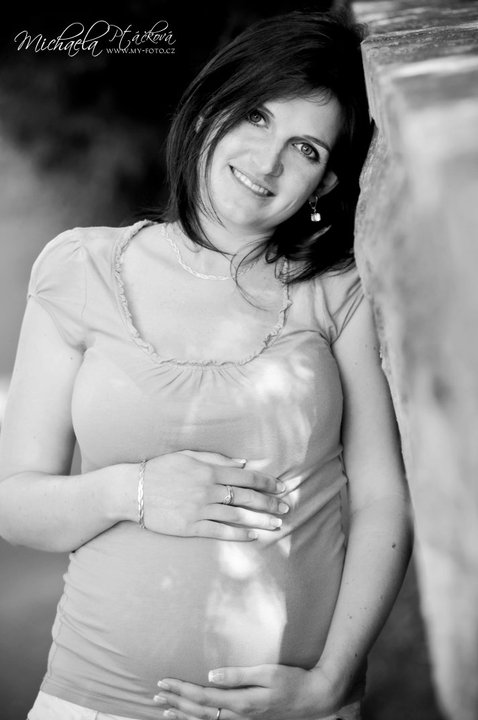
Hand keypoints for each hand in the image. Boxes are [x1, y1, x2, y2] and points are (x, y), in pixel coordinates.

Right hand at [141, 451, 287, 540]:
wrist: (131, 490)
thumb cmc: (160, 469)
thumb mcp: (188, 456)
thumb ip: (216, 459)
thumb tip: (243, 463)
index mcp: (208, 470)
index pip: (246, 476)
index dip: (267, 482)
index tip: (282, 487)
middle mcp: (207, 490)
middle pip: (246, 497)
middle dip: (270, 503)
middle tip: (286, 508)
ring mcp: (199, 510)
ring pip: (237, 517)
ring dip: (260, 521)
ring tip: (277, 526)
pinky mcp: (190, 527)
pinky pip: (220, 532)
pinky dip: (239, 535)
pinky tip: (253, 536)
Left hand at [153, 664, 341, 719]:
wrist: (316, 699)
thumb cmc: (293, 682)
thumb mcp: (267, 673)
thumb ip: (238, 676)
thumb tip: (210, 675)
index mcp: (241, 703)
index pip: (203, 697)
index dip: (181, 690)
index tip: (164, 682)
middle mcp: (239, 716)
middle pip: (199, 712)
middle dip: (175, 703)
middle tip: (154, 695)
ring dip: (183, 715)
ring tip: (163, 710)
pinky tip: (190, 718)